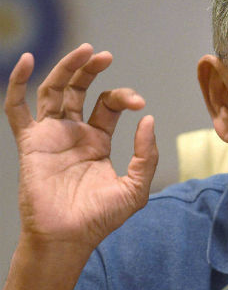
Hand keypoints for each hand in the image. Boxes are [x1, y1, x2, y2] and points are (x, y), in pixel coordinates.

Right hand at [4, 43, 158, 252]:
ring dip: (66, 68)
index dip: (124, 97)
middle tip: (106, 56)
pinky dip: (17, 83)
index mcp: (98, 140)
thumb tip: (148, 120)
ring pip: (53, 91)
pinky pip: (17, 110)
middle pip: (80, 90)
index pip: (109, 104)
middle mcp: (74, 133)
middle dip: (92, 70)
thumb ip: (146, 155)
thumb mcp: (136, 187)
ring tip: (85, 51)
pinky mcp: (30, 143)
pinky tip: (26, 60)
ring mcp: (51, 135)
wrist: (69, 238)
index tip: (141, 104)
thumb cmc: (101, 217)